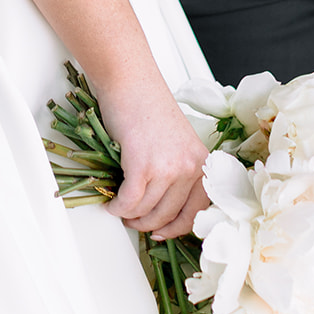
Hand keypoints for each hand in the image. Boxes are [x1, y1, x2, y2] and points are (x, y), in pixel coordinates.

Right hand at [98, 75, 209, 240]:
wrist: (131, 81)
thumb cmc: (148, 105)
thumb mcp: (176, 142)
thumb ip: (177, 170)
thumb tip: (163, 204)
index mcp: (201, 161)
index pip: (196, 211)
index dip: (176, 228)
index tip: (162, 232)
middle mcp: (189, 166)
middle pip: (169, 215)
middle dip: (148, 224)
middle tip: (133, 220)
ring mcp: (168, 168)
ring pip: (147, 211)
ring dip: (130, 216)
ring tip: (120, 209)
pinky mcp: (143, 166)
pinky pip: (129, 201)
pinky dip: (117, 206)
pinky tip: (112, 203)